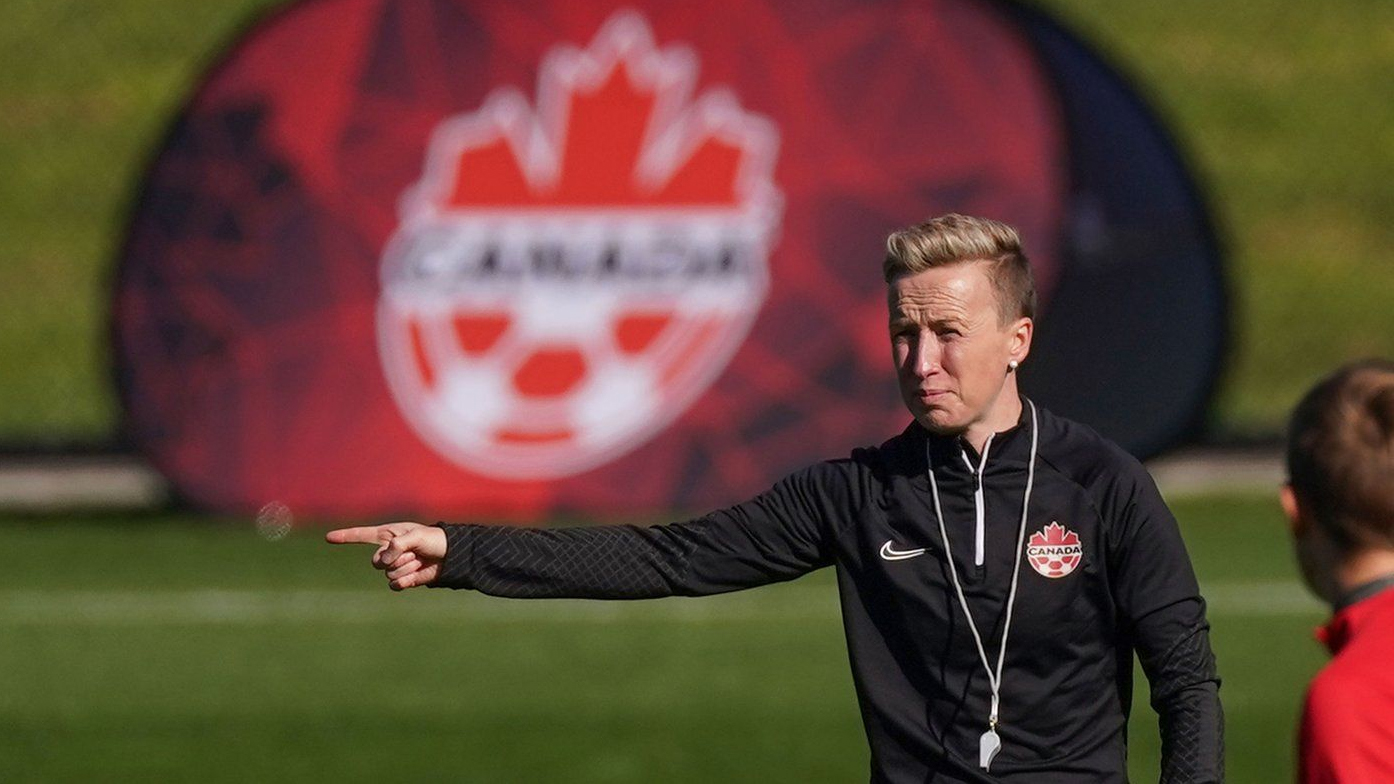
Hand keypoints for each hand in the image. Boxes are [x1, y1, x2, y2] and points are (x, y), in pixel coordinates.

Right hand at [325, 522, 446, 590]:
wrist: (451, 556)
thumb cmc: (435, 539)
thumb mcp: (417, 536)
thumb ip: (398, 545)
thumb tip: (385, 561)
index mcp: (389, 534)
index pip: (362, 535)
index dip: (345, 536)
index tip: (328, 537)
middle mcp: (388, 550)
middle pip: (376, 561)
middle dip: (395, 558)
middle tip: (414, 552)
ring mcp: (395, 566)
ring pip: (388, 573)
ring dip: (406, 568)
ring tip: (420, 560)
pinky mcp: (403, 580)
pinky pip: (395, 585)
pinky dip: (405, 581)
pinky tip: (417, 574)